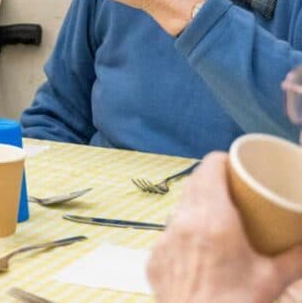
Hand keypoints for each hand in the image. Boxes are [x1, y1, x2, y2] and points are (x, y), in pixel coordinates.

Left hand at [148, 153, 301, 302]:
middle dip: (216, 183)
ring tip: (221, 221)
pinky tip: (201, 250)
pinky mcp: (154, 257)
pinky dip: (186, 235)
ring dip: (199, 208)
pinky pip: (169, 234)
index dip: (226, 162)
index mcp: (212, 217)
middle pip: (195, 183)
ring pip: (180, 208)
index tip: (241, 169)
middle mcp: (182, 221)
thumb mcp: (272, 280)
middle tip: (239, 194)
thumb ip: (296, 258)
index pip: (210, 166)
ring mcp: (164, 238)